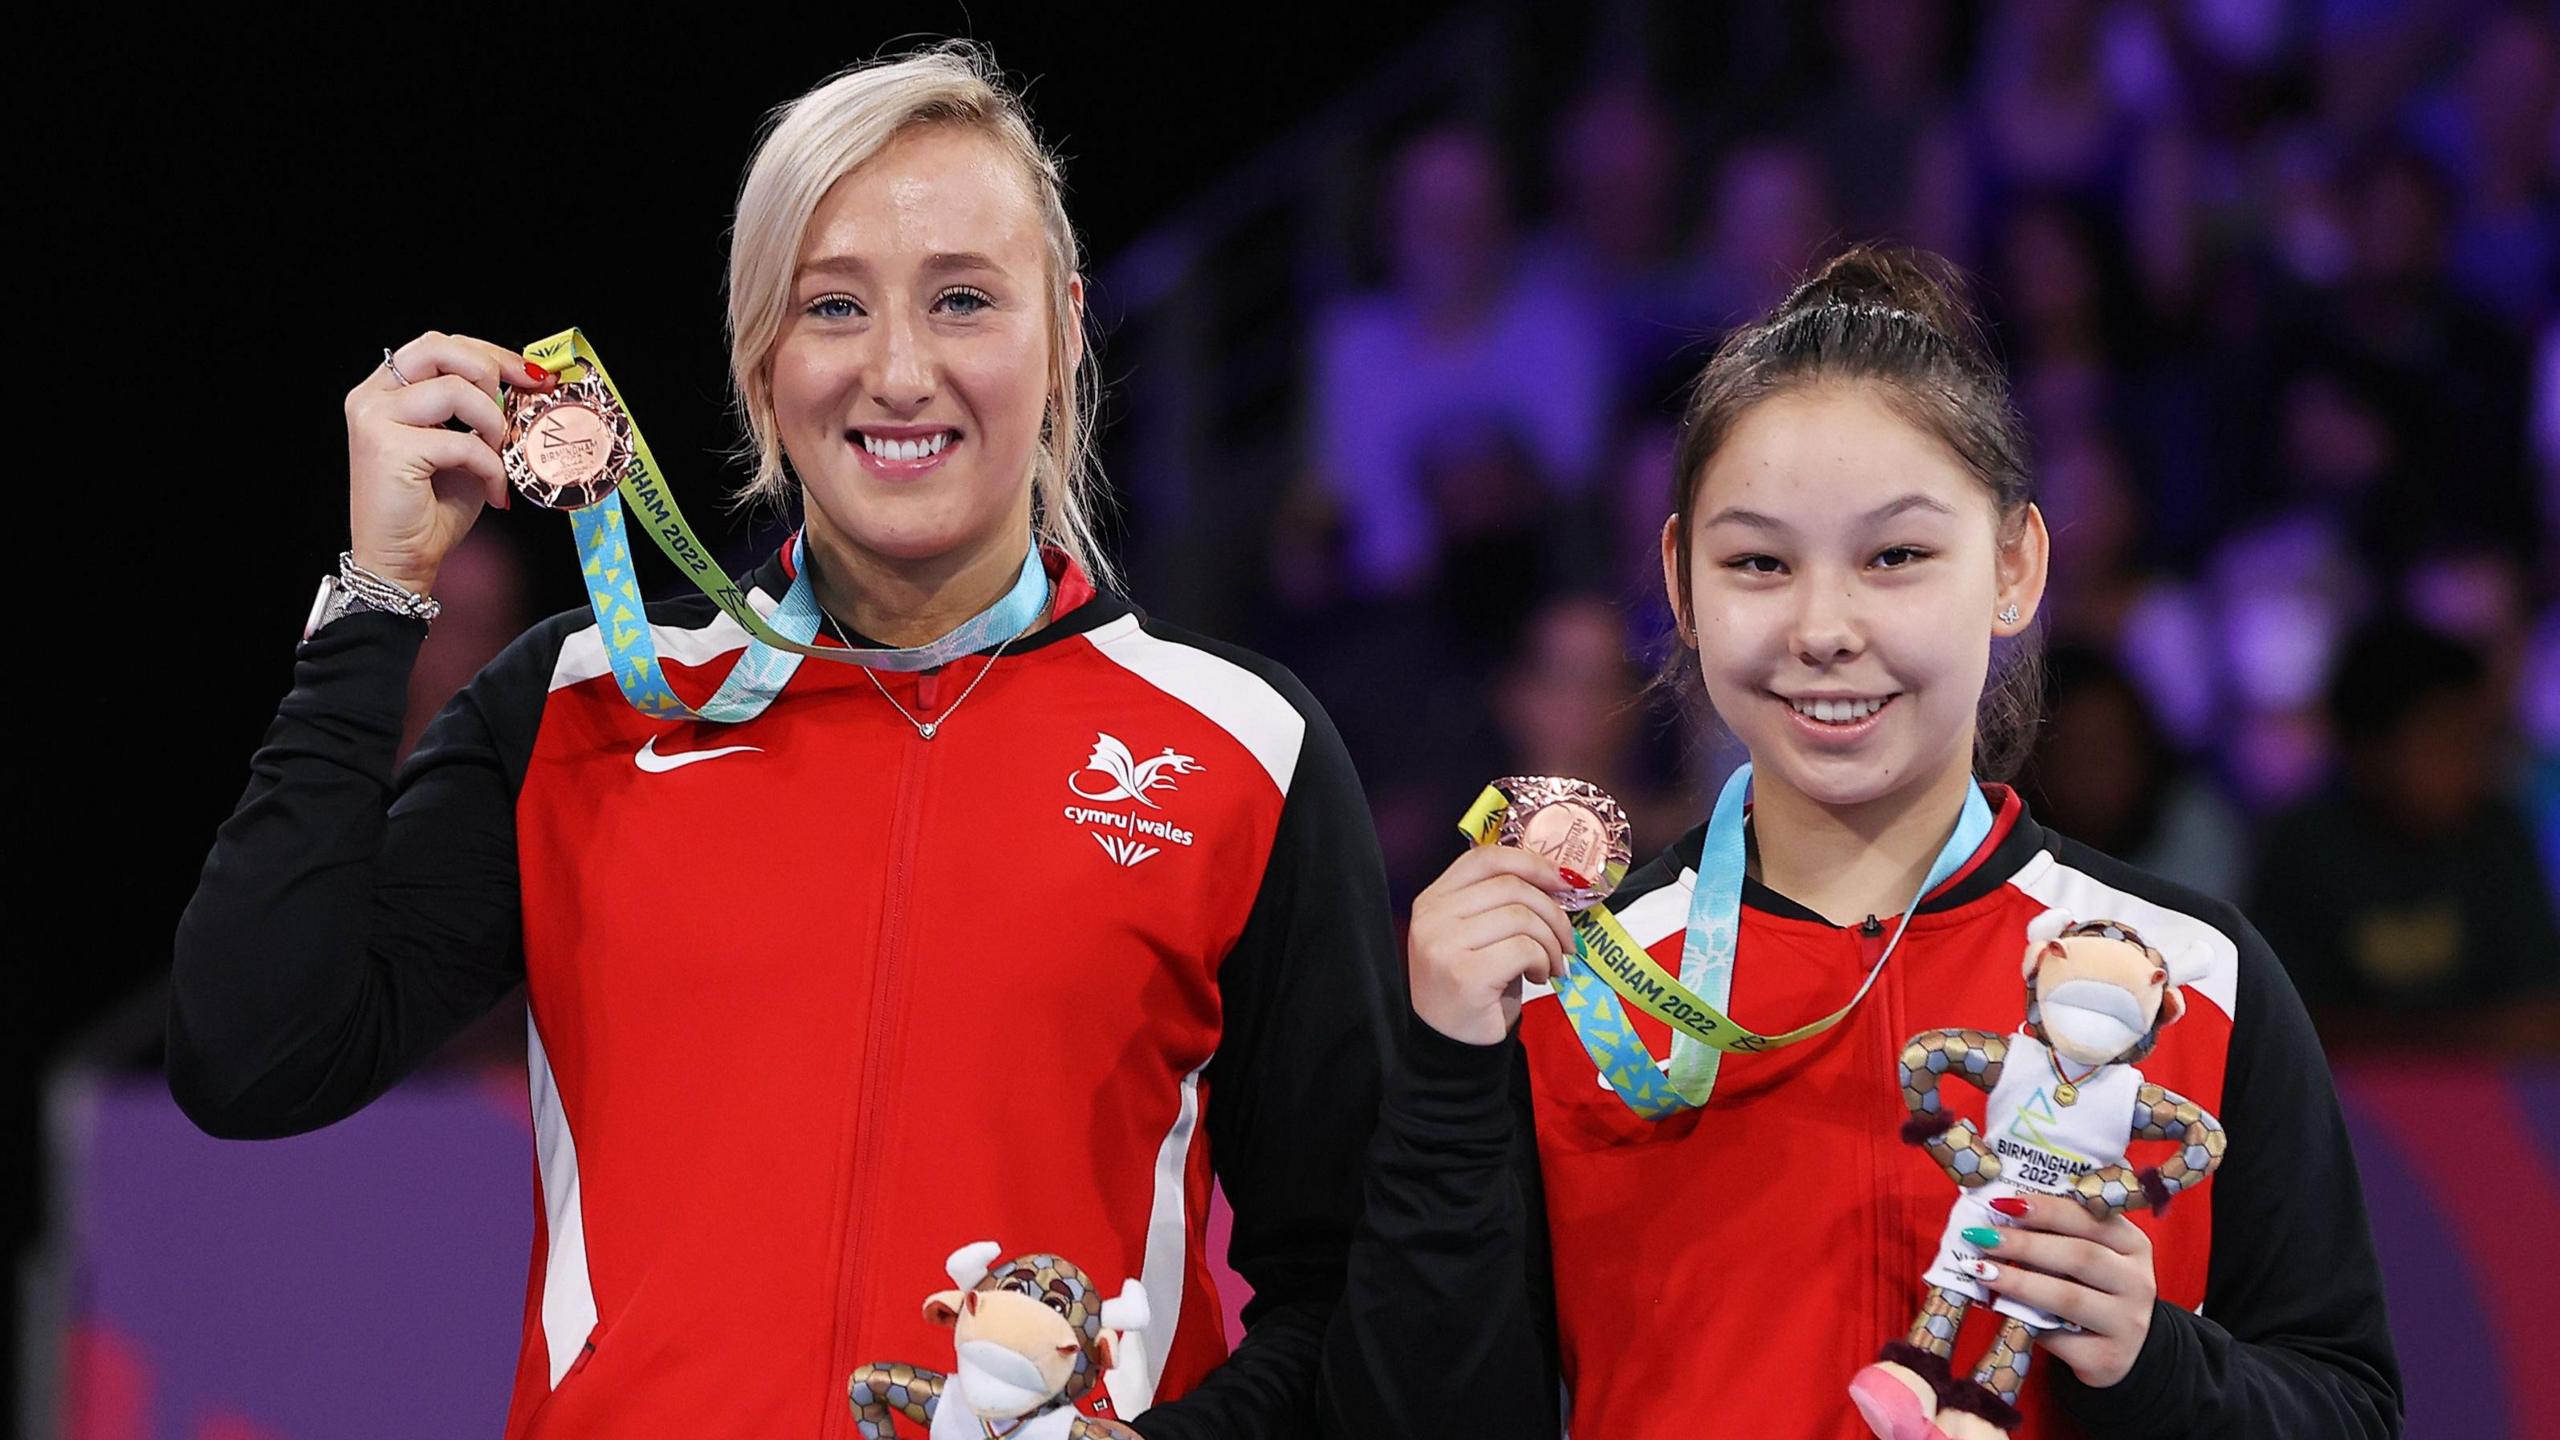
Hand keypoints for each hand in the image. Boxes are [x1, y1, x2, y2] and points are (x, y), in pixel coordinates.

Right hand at [346, 331, 553, 595]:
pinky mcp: (388, 449)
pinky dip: (490, 467)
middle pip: (439, 348)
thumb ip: (477, 413)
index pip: (438, 347)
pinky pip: (461, 442)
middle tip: (520, 400)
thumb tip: (523, 385)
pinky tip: (494, 491)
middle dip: (491, 369)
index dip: (488, 354)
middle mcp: (371, 398)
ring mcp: (374, 420)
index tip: (529, 374)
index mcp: (385, 391)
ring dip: (492, 423)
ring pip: (455, 390)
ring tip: (500, 454)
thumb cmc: (429, 509)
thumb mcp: (460, 447)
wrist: (402, 561)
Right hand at [1407, 845, 1576, 1045]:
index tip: (1562, 881)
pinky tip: (1539, 977)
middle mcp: (1431, 917)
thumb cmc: (1474, 986)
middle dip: (1552, 911)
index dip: (1530, 862)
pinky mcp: (1465, 975)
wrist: (1451, 1044)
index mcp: (1433, 899)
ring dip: (1550, 942)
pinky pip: (1524, 949)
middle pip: (1510, 887)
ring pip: (1521, 917)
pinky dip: (1543, 961)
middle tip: (1566, 940)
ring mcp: (1443, 945)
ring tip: (1551, 965)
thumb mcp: (1480, 935)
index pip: (1485, 858)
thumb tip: (1558, 879)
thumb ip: (1501, 903)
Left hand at [1966, 1193, 2157, 1386]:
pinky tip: (2000, 1307)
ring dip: (2019, 1282)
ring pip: (2068, 1297)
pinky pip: (2059, 1336)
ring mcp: (2125, 1322)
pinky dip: (2026, 1320)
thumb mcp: (2092, 1254)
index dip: (2047, 1209)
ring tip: (1981, 1270)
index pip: (2091, 1218)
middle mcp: (2136, 1282)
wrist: (2125, 1349)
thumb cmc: (2094, 1289)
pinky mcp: (2107, 1358)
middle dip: (2025, 1244)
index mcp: (2133, 1245)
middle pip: (2080, 1256)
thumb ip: (2059, 1234)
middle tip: (1984, 1237)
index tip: (2004, 1204)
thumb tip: (1999, 1214)